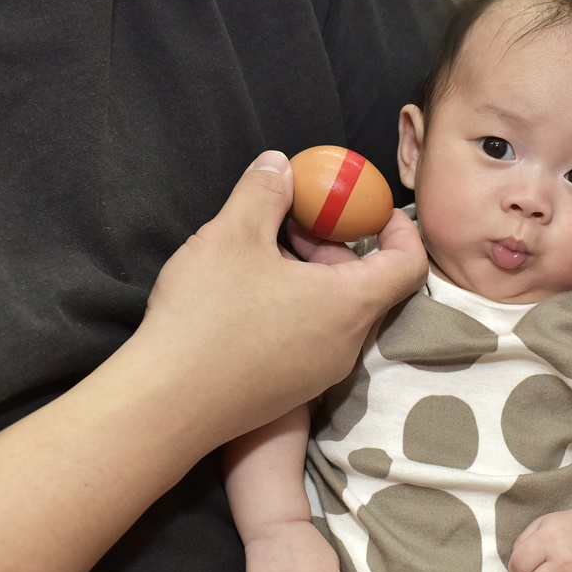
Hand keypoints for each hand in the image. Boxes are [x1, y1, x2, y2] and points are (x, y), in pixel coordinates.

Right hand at [137, 151, 426, 444]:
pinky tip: (244, 294)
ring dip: (309, 275)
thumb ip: (264, 191)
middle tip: (291, 223)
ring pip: (334, 311)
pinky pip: (311, 338)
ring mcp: (320, 373)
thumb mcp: (232, 235)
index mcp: (349, 306)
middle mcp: (345, 345)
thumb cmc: (204, 318)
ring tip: (258, 254)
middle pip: (366, 285)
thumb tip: (279, 165)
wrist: (163, 405)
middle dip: (335, 246)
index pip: (408, 265)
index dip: (400, 230)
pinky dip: (294, 307)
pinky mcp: (291, 390)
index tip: (372, 209)